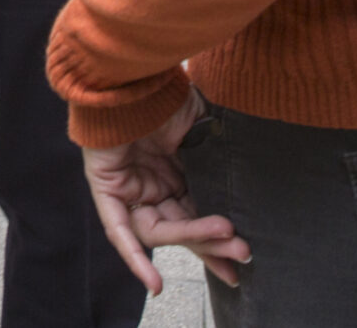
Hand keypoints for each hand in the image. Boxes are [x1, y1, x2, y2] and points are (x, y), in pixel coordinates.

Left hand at [81, 89, 250, 292]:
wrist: (131, 72)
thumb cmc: (165, 93)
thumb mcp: (202, 127)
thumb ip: (218, 154)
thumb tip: (250, 177)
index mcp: (175, 174)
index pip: (198, 214)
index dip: (219, 238)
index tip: (244, 255)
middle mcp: (152, 187)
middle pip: (183, 228)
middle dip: (213, 245)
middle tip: (243, 253)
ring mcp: (129, 190)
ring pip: (162, 230)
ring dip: (194, 238)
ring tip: (226, 236)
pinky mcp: (106, 189)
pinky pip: (119, 231)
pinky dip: (135, 258)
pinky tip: (155, 283)